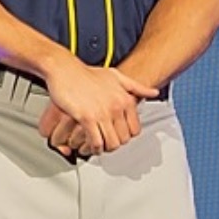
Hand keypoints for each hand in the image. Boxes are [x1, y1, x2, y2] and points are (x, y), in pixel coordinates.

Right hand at [39, 59, 159, 155]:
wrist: (65, 69)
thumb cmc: (87, 73)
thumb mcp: (116, 76)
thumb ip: (136, 86)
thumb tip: (153, 92)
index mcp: (125, 99)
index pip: (134, 129)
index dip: (125, 136)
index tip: (117, 136)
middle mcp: (116, 106)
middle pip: (123, 139)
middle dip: (114, 144)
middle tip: (105, 144)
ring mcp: (102, 113)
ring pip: (110, 143)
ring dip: (103, 149)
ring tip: (96, 148)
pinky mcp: (86, 118)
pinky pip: (95, 141)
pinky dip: (92, 148)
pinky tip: (87, 146)